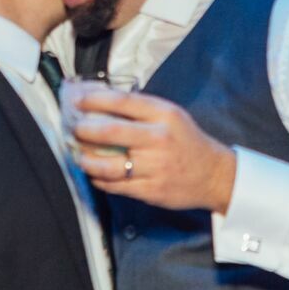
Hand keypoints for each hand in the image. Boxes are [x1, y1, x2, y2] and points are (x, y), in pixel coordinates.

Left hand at [71, 92, 237, 213]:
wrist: (214, 175)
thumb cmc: (187, 141)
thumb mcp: (172, 116)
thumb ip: (142, 109)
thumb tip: (102, 101)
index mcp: (164, 115)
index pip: (123, 102)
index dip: (95, 99)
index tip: (78, 100)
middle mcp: (158, 139)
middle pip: (110, 132)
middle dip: (84, 130)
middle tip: (74, 129)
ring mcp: (154, 167)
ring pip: (108, 164)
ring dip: (86, 160)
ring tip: (78, 156)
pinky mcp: (150, 190)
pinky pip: (115, 186)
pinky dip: (99, 179)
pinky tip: (94, 173)